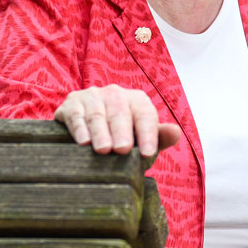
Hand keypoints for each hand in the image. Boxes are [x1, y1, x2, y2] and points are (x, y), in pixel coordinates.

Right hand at [53, 85, 181, 156]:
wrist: (86, 130)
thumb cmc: (121, 137)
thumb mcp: (141, 138)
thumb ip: (159, 137)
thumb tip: (176, 133)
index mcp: (137, 100)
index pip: (145, 115)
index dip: (148, 134)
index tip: (148, 153)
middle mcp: (115, 94)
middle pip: (120, 113)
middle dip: (122, 132)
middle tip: (122, 150)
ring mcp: (92, 96)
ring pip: (97, 114)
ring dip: (100, 132)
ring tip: (102, 150)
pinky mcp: (71, 103)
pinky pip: (75, 115)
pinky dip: (79, 128)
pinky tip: (83, 142)